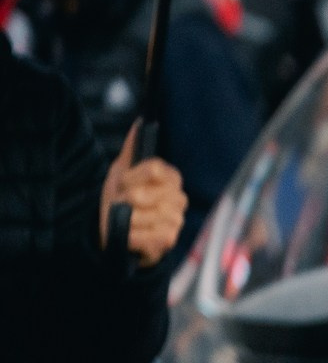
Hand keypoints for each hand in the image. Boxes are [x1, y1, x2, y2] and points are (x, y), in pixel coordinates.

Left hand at [100, 125, 187, 266]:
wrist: (113, 229)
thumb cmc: (120, 198)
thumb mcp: (122, 170)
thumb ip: (132, 148)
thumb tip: (141, 122)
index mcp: (170, 178)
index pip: (154, 169)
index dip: (132, 177)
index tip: (123, 183)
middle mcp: (178, 198)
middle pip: (143, 195)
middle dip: (124, 200)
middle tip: (121, 204)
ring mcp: (176, 220)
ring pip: (141, 215)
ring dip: (125, 219)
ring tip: (124, 220)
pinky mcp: (168, 240)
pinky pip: (144, 235)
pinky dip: (130, 236)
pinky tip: (129, 234)